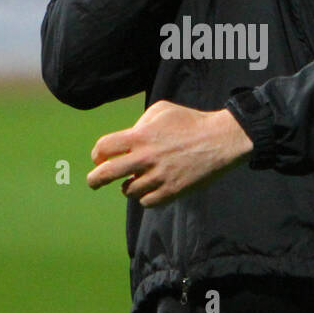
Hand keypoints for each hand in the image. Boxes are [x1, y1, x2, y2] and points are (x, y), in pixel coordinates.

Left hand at [86, 101, 252, 206]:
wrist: (220, 140)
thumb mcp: (162, 110)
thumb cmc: (190, 122)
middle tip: (94, 183)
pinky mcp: (172, 191)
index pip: (103, 148)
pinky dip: (145, 197)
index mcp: (140, 136)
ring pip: (128, 191)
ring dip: (129, 186)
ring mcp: (158, 176)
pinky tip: (150, 189)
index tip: (100, 158)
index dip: (97, 154)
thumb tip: (128, 138)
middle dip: (94, 180)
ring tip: (138, 180)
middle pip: (106, 174)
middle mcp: (145, 158)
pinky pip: (147, 202)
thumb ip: (140, 122)